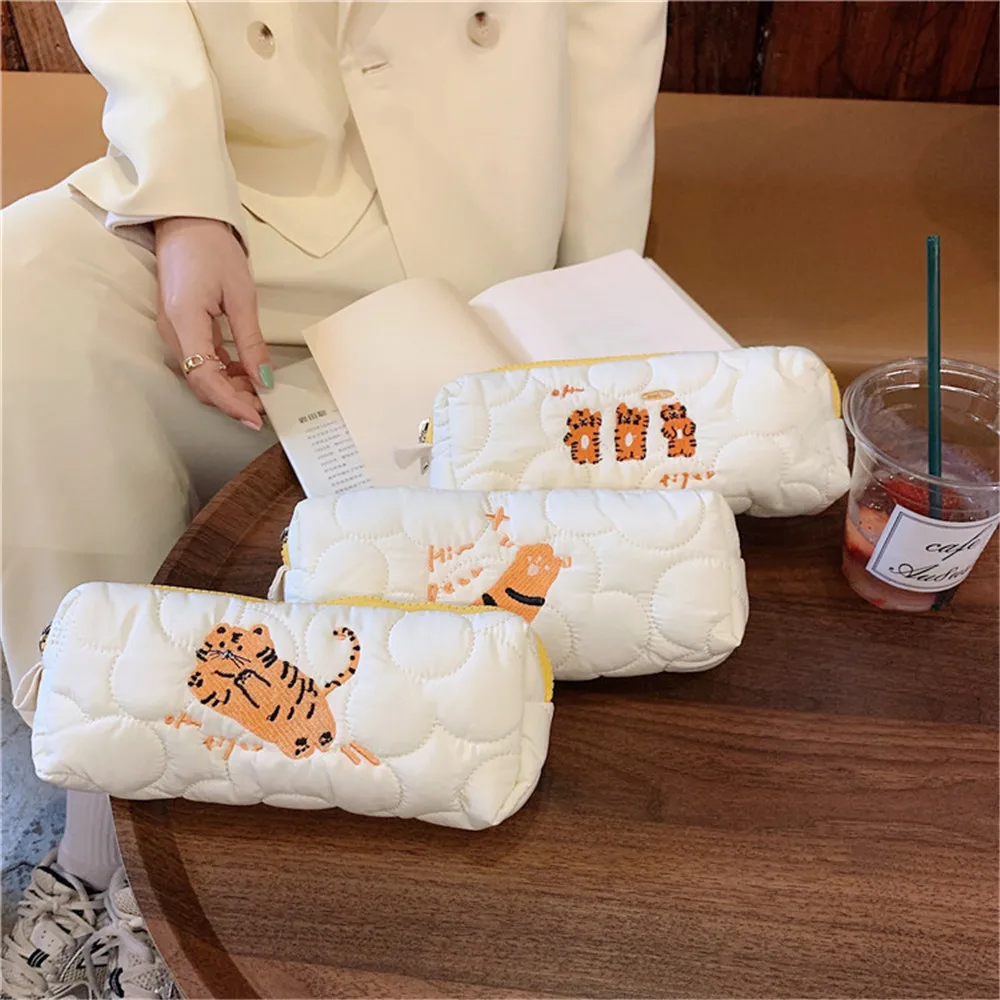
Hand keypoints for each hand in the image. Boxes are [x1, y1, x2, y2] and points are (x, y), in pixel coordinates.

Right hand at [154, 217, 272, 429]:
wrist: (185, 221)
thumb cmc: (212, 249)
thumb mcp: (241, 296)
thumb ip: (251, 342)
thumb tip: (264, 379)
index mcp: (184, 322)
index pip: (204, 379)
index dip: (231, 403)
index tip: (255, 417)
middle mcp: (172, 332)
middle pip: (200, 382)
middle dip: (233, 399)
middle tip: (265, 407)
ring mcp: (172, 330)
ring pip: (199, 375)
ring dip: (229, 387)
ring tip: (260, 391)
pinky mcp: (179, 327)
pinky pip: (199, 360)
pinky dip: (222, 372)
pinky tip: (244, 372)